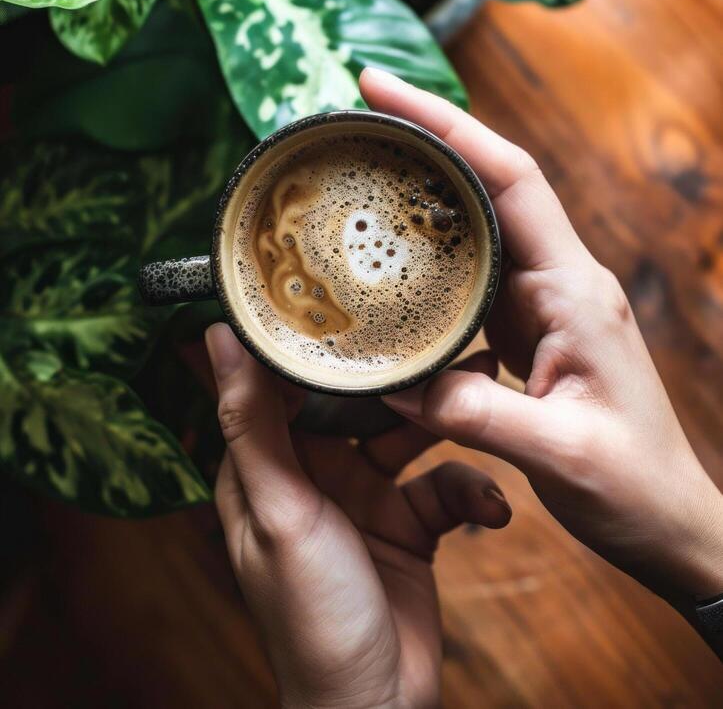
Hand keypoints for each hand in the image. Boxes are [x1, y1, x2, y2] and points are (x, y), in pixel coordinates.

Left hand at [206, 323, 510, 708]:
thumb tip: (219, 336)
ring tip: (488, 385)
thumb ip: (253, 423)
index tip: (347, 291)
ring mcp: (363, 499)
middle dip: (400, 374)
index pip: (281, 382)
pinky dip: (469, 492)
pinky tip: (491, 509)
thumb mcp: (280, 511)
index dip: (312, 339)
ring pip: (407, 435)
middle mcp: (312, 475)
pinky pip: (442, 486)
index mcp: (267, 467)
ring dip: (445, 421)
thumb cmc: (312, 619)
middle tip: (443, 333)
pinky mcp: (408, 525)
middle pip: (356, 401)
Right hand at [361, 67, 722, 606]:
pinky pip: (471, 276)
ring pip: (477, 227)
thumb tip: (391, 384)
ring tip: (360, 173)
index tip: (384, 89)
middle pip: (489, 184)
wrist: (668, 520)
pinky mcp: (526, 330)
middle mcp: (559, 281)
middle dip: (427, 139)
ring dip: (423, 195)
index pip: (511, 180)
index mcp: (574, 290)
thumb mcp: (556, 453)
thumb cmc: (632, 486)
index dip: (449, 126)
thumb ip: (471, 414)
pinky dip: (428, 257)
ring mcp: (542, 303)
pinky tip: (390, 260)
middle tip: (357, 117)